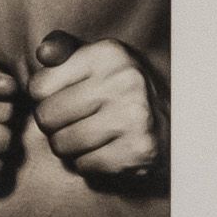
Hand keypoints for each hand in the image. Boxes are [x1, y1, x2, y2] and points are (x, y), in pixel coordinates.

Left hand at [25, 33, 164, 188]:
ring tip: (91, 137)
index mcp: (108, 54)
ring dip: (69, 147)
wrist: (178, 123)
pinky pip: (85, 165)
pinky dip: (89, 164)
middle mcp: (125, 81)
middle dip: (54, 126)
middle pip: (46, 117)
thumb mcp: (96, 61)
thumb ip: (64, 51)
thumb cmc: (122, 90)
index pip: (38, 87)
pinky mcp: (140, 150)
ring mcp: (135, 117)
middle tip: (76, 122)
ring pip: (62, 145)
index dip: (46, 98)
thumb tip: (44, 54)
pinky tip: (107, 151)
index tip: (67, 98)